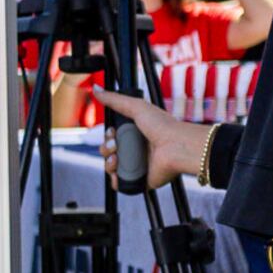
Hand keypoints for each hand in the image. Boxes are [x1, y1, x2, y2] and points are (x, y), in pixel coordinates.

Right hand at [89, 91, 210, 187]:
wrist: (177, 146)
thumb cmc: (163, 126)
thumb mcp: (137, 106)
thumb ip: (114, 99)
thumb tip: (96, 89)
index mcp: (136, 134)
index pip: (113, 137)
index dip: (108, 135)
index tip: (112, 132)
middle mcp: (136, 150)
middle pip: (109, 151)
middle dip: (106, 147)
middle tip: (115, 144)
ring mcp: (137, 165)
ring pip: (111, 167)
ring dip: (108, 162)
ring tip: (116, 157)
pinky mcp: (140, 180)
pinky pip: (120, 183)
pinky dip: (114, 179)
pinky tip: (117, 169)